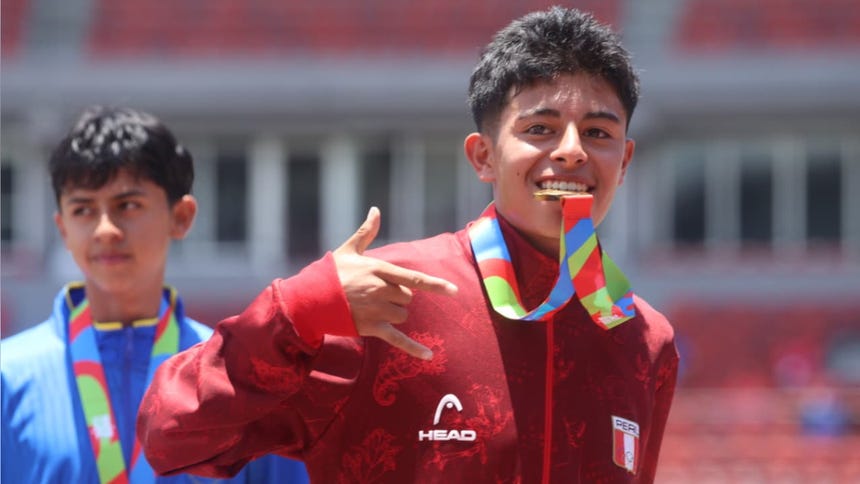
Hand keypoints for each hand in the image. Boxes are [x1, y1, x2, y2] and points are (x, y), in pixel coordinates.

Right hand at [333, 207, 457, 359]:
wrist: (309, 298)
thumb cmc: (330, 272)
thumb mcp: (349, 250)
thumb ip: (366, 232)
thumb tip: (376, 210)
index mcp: (379, 270)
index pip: (414, 279)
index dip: (436, 285)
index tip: (454, 291)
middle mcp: (380, 291)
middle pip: (407, 297)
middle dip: (397, 295)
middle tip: (374, 292)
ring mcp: (376, 311)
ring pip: (402, 315)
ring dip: (394, 312)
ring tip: (371, 306)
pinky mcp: (371, 328)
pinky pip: (398, 340)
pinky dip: (414, 349)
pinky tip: (429, 357)